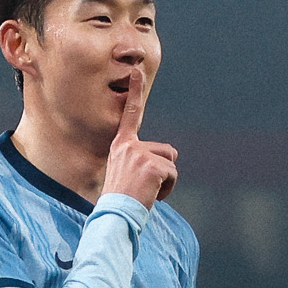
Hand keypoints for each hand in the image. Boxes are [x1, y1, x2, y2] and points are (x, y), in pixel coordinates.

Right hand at [100, 67, 177, 208]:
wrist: (114, 216)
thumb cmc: (120, 200)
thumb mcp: (124, 174)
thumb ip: (140, 160)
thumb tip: (171, 153)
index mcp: (121, 145)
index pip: (131, 115)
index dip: (135, 92)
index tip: (137, 71)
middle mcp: (129, 146)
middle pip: (166, 150)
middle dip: (164, 170)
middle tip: (142, 187)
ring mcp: (140, 155)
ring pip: (171, 162)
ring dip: (166, 180)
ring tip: (146, 192)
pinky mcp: (152, 166)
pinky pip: (173, 174)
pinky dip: (168, 188)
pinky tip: (152, 197)